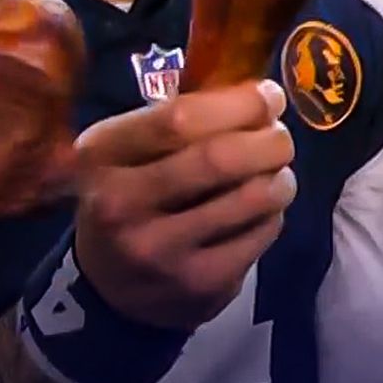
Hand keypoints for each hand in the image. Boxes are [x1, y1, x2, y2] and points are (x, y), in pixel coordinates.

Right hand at [70, 80, 295, 329]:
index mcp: (101, 157)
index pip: (179, 118)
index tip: (270, 95)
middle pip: (220, 158)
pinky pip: (262, 232)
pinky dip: (274, 214)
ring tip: (277, 174)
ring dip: (281, 178)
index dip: (239, 103)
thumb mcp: (131, 154)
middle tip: (281, 139)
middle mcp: (120, 204)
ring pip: (253, 196)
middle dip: (270, 140)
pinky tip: (261, 212)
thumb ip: (183, 121)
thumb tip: (261, 95)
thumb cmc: (134, 197)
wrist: (111, 288)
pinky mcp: (198, 282)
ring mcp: (159, 249)